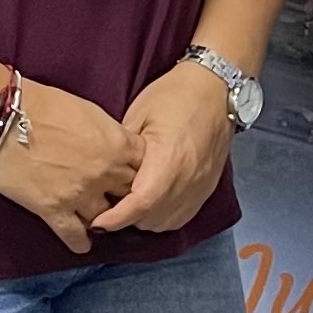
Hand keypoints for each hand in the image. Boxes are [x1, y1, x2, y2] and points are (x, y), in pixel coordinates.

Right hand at [0, 80, 142, 256]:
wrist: (1, 117)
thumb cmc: (41, 105)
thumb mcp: (89, 111)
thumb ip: (109, 134)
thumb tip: (116, 146)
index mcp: (117, 143)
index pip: (146, 167)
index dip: (141, 173)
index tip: (134, 177)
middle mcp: (104, 172)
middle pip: (130, 195)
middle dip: (126, 198)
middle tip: (121, 202)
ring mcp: (80, 193)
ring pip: (106, 218)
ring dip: (104, 220)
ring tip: (102, 222)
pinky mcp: (53, 210)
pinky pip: (75, 236)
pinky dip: (80, 242)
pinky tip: (83, 244)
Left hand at [92, 59, 236, 236]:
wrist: (215, 89)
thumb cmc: (174, 96)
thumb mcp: (137, 116)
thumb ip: (122, 152)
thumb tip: (104, 176)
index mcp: (169, 159)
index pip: (141, 203)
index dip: (116, 218)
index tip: (97, 223)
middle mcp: (188, 179)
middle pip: (151, 218)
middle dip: (126, 218)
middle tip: (107, 205)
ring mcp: (200, 186)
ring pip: (165, 222)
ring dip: (144, 219)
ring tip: (129, 203)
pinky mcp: (206, 189)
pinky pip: (180, 217)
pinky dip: (162, 217)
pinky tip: (151, 203)